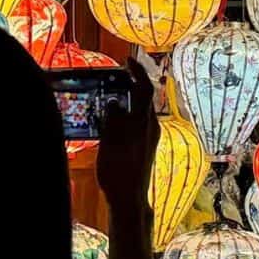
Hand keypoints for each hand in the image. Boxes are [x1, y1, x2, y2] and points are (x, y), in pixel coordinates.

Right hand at [96, 59, 159, 208]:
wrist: (129, 198)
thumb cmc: (119, 170)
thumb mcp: (111, 141)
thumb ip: (113, 119)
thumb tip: (114, 103)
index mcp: (144, 122)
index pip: (145, 88)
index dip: (137, 72)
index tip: (127, 60)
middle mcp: (151, 127)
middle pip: (143, 98)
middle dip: (130, 85)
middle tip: (115, 76)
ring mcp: (149, 138)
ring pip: (139, 111)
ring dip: (126, 100)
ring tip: (108, 95)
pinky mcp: (144, 147)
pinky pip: (135, 123)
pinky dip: (124, 115)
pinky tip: (110, 120)